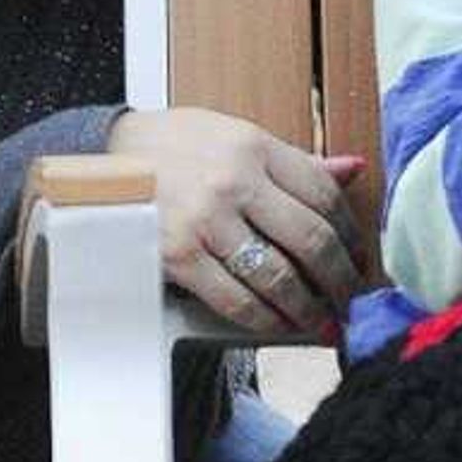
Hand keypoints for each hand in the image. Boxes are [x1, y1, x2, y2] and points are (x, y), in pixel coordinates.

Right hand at [104, 106, 372, 338]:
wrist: (102, 155)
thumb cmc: (174, 146)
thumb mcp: (237, 137)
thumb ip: (295, 161)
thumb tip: (354, 169)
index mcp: (256, 147)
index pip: (324, 196)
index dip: (351, 235)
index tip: (360, 257)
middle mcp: (234, 182)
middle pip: (311, 240)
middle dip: (341, 279)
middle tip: (352, 300)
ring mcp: (206, 220)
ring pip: (278, 276)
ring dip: (309, 307)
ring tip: (323, 321)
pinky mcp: (178, 255)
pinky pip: (235, 299)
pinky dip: (266, 319)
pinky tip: (280, 324)